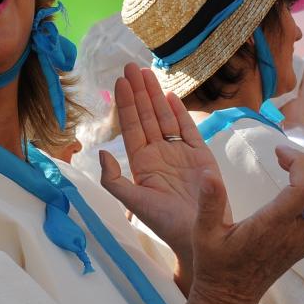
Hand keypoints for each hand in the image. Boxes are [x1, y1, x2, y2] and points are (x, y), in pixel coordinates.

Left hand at [97, 64, 225, 274]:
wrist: (199, 236)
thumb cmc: (166, 223)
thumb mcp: (135, 203)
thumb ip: (115, 180)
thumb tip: (103, 154)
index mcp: (142, 163)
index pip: (132, 127)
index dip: (126, 103)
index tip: (121, 81)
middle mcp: (159, 154)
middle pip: (147, 116)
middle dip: (139, 91)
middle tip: (132, 66)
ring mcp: (180, 153)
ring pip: (165, 118)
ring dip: (156, 96)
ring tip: (148, 73)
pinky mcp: (200, 156)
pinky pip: (188, 129)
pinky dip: (180, 113)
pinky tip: (171, 96)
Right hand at [186, 145, 303, 303]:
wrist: (231, 296)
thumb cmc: (216, 264)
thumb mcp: (203, 232)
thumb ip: (209, 203)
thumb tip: (208, 173)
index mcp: (273, 226)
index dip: (299, 163)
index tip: (278, 153)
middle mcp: (297, 233)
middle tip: (287, 157)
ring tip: (302, 170)